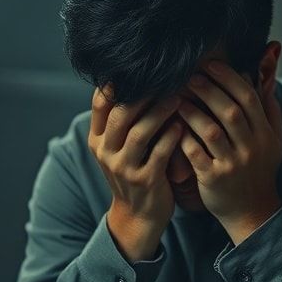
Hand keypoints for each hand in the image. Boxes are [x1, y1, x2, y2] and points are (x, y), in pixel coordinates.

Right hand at [88, 85, 183, 260]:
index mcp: (97, 139)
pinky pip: (159, 154)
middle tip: (165, 78)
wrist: (139, 215)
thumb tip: (134, 77)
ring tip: (178, 96)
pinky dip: (171, 136)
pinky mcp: (145, 181)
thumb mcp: (119, 147)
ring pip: (140, 133)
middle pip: (120, 114)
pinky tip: (184, 124)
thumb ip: (122, 119)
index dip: (117, 82)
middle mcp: (106, 152)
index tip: (139, 66)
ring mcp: (124, 168)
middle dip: (143, 94)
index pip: (100, 103)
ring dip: (160, 112)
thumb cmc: (135, 170)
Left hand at [177, 61, 281, 243]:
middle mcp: (251, 148)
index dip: (229, 79)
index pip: (249, 98)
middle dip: (208, 90)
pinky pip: (195, 154)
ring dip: (192, 112)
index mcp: (265, 135)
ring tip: (177, 99)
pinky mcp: (213, 179)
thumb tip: (262, 78)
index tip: (212, 65)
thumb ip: (270, 110)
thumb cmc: (259, 170)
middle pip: (230, 112)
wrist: (253, 211)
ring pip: (210, 131)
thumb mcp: (274, 141)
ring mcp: (232, 165)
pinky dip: (183, 138)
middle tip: (190, 77)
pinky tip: (173, 126)